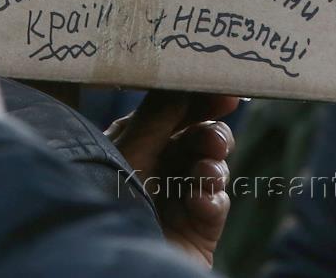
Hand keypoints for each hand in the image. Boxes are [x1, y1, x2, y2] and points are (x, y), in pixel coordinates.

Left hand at [105, 91, 237, 266]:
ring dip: (213, 166)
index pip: (172, 111)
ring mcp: (178, 197)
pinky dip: (212, 198)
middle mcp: (157, 167)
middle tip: (212, 142)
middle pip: (199, 137)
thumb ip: (161, 113)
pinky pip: (217, 202)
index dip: (199, 100)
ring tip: (204, 174)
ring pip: (213, 167)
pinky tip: (199, 202)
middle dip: (211, 135)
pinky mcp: (197, 228)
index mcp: (134, 141)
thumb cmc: (110, 196)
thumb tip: (186, 79)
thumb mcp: (132, 148)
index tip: (226, 94)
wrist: (112, 257)